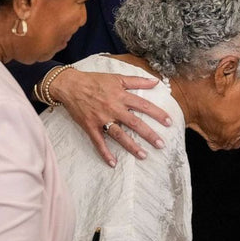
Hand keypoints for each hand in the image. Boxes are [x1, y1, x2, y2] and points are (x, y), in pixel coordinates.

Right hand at [49, 68, 170, 166]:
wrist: (70, 85)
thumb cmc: (95, 80)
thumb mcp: (116, 77)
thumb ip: (137, 81)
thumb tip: (156, 81)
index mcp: (121, 96)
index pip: (143, 106)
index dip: (157, 114)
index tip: (169, 122)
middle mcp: (113, 108)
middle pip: (134, 123)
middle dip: (149, 134)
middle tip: (161, 144)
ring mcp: (101, 119)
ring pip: (119, 135)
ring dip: (131, 146)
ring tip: (143, 155)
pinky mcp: (90, 126)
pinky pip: (98, 142)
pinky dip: (105, 153)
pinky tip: (113, 163)